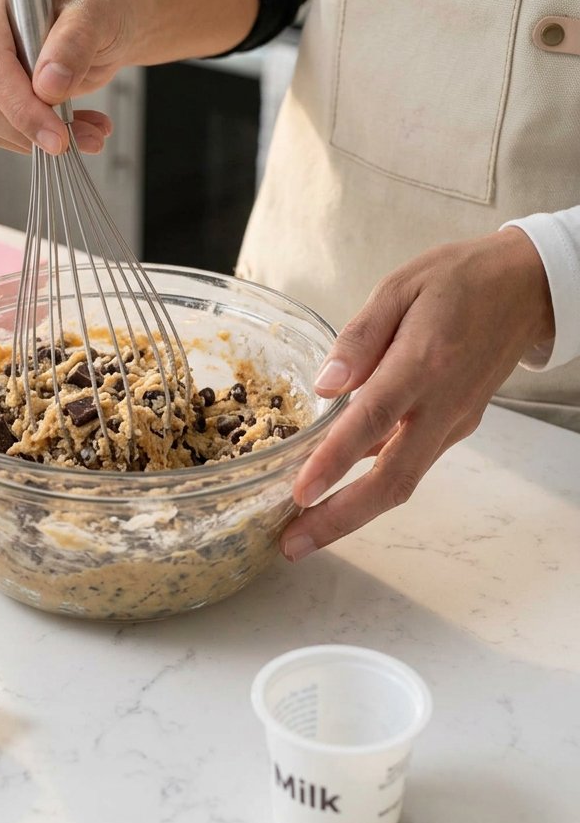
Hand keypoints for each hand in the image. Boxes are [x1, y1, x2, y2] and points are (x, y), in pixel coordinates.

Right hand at [0, 0, 135, 155]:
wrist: (102, 26)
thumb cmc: (96, 9)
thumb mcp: (98, 14)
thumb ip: (73, 43)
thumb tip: (47, 86)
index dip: (20, 105)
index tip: (57, 135)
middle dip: (31, 128)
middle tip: (82, 140)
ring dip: (35, 138)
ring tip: (88, 132)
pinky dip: (33, 138)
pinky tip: (71, 127)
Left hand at [279, 228, 554, 560]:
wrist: (528, 287)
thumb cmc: (460, 279)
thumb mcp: (400, 287)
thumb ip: (359, 338)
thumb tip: (324, 385)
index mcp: (423, 362)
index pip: (372, 420)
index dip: (335, 461)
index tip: (300, 493)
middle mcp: (442, 404)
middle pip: (392, 478)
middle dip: (340, 518)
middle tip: (293, 544)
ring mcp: (454, 420)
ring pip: (404, 480)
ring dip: (354, 511)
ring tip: (305, 530)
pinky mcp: (457, 425)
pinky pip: (412, 461)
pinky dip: (375, 483)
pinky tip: (339, 488)